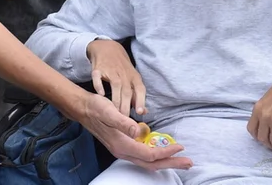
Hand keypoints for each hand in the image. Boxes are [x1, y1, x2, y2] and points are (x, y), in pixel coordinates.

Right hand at [77, 92, 192, 171]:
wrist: (82, 108)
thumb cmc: (96, 108)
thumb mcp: (108, 111)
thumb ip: (123, 122)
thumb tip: (138, 130)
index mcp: (122, 145)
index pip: (149, 155)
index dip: (166, 152)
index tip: (180, 146)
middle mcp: (123, 151)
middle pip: (151, 163)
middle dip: (171, 163)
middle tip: (189, 162)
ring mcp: (122, 150)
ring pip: (148, 161)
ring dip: (165, 160)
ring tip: (180, 158)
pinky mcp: (123, 145)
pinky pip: (143, 155)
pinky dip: (156, 155)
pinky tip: (162, 150)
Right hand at [88, 40, 146, 116]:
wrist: (107, 48)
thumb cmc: (122, 68)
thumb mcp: (132, 79)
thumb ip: (137, 96)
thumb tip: (144, 112)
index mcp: (134, 77)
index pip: (140, 89)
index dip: (140, 100)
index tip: (139, 112)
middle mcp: (124, 74)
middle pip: (127, 91)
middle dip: (126, 106)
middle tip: (124, 120)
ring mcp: (111, 70)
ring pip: (115, 86)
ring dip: (115, 100)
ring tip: (114, 113)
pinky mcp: (98, 69)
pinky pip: (98, 78)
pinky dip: (99, 85)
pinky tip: (100, 95)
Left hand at [247, 66, 271, 156]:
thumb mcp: (265, 101)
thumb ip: (262, 113)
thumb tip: (262, 126)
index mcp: (257, 110)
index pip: (251, 129)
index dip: (255, 137)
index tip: (260, 140)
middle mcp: (265, 117)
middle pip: (262, 138)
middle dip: (266, 145)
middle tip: (270, 148)